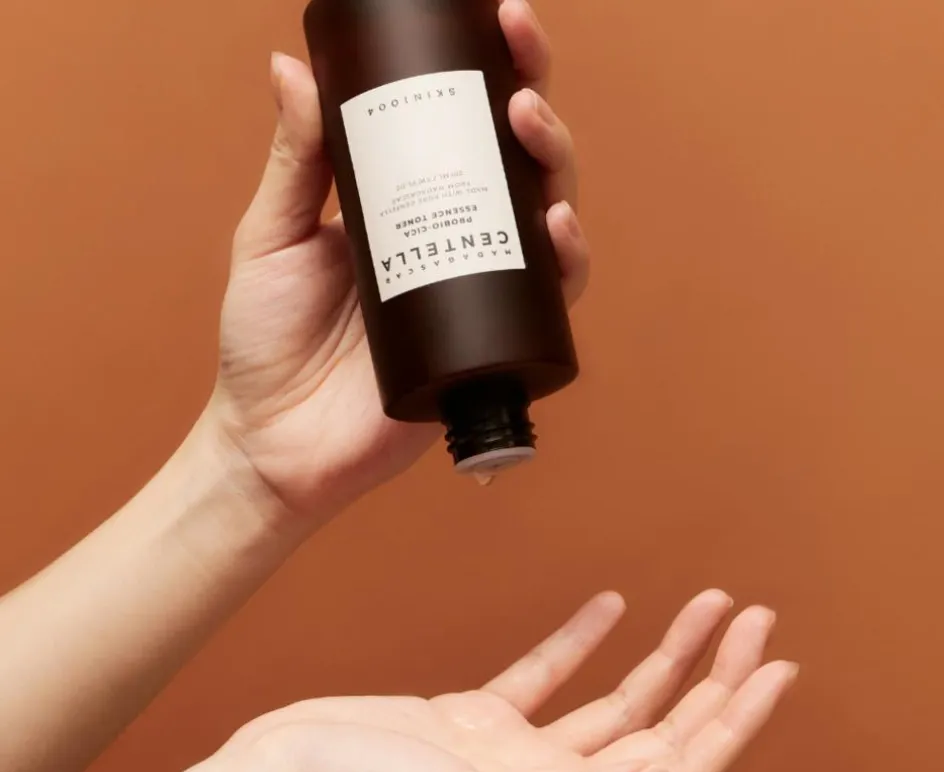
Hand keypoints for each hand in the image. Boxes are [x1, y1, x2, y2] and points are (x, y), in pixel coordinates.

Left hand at [206, 1, 588, 519]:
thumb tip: (292, 65)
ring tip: (529, 129)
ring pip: (546, 225)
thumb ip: (294, 161)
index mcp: (407, 210)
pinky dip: (564, 266)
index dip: (492, 76)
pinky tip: (553, 229)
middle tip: (519, 66)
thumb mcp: (270, 238)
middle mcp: (454, 247)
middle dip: (533, 107)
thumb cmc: (265, 345)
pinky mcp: (493, 353)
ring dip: (555, 171)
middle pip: (518, 169)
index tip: (498, 21)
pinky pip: (549, 306)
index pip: (464, 133)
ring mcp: (480, 299)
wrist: (271, 443)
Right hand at [223, 591, 796, 771]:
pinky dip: (582, 641)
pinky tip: (610, 608)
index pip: (678, 771)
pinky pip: (547, 677)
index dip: (735, 723)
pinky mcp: (474, 723)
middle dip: (715, 677)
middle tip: (757, 620)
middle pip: (660, 731)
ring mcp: (513, 758)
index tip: (778, 668)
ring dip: (664, 655)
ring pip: (614, 701)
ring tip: (706, 606)